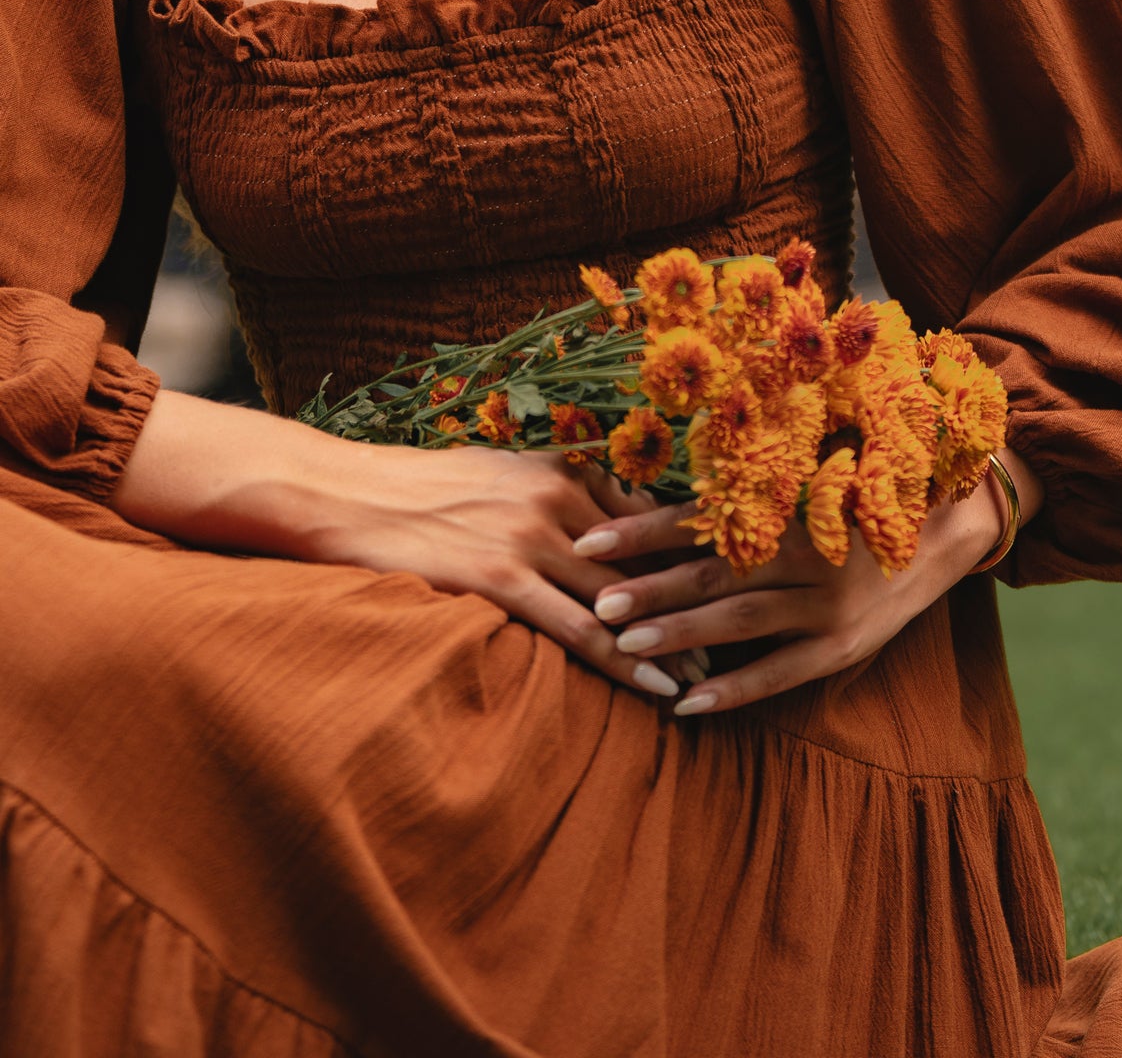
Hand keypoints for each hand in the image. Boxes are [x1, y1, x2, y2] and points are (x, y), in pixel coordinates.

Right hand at [114, 388, 700, 702]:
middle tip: (741, 637)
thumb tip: (595, 519)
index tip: (726, 586)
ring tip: (715, 675)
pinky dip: (626, 661)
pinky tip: (659, 687)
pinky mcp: (499, 576)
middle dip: (695, 601)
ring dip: (674, 639)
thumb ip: (549, 494)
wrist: (343, 493)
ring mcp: (528, 537)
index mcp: (557, 470)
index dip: (687, 558)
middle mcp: (555, 498)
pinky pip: (578, 628)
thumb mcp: (494, 475)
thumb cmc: (416, 487)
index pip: (643, 520)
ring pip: (622, 599)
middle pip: (645, 559)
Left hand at [574, 454, 1038, 715]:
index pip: (702, 518)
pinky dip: (735, 690)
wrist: (949, 527)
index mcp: (791, 504)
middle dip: (650, 588)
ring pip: (741, 623)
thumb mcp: (812, 470)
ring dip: (680, 635)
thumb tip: (660, 476)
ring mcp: (828, 605)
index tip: (589, 538)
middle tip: (596, 603)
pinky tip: (687, 703)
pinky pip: (782, 675)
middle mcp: (808, 554)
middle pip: (715, 573)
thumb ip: (751, 479)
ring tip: (623, 645)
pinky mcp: (844, 648)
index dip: (643, 528)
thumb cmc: (861, 489)